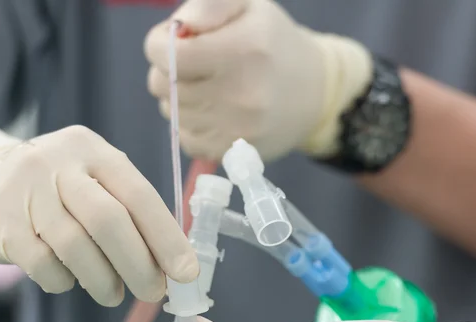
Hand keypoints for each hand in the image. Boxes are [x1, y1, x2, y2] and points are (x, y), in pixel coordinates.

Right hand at [0, 126, 198, 305]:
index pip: (139, 195)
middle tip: (153, 293)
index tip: (186, 273)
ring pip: (75, 246)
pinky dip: (64, 281)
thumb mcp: (94, 183)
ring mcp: (24, 190)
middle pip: (108, 220)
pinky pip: (43, 263)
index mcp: (94, 151)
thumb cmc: (58, 190)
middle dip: (138, 265)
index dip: (166, 238)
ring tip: (113, 294)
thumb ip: (131, 214)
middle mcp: (58, 163)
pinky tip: (71, 281)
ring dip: (103, 281)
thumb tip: (173, 265)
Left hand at [145, 0, 371, 161]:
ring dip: (178, 99)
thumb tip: (176, 30)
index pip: (168, 55)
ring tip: (205, 88)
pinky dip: (190, 125)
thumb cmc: (274, 44)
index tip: (173, 42)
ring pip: (172, 113)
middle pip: (163, 86)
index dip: (159, 45)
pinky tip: (211, 113)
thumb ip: (208, 6)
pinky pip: (185, 139)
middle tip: (191, 66)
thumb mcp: (249, 6)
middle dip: (167, 71)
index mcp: (242, 50)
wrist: (315, 94)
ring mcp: (235, 129)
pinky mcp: (232, 153)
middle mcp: (239, 94)